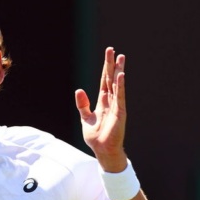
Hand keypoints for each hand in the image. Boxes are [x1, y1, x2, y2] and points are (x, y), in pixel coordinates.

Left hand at [74, 47, 127, 171]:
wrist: (102, 149)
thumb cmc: (95, 136)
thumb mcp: (85, 118)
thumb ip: (82, 104)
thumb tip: (79, 90)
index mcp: (102, 102)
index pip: (104, 81)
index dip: (105, 68)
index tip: (108, 55)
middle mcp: (111, 101)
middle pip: (111, 79)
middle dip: (111, 65)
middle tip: (112, 50)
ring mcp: (116, 105)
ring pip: (117, 84)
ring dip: (118, 71)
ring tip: (121, 57)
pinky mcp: (120, 112)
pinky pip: (120, 97)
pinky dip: (120, 86)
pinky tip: (120, 76)